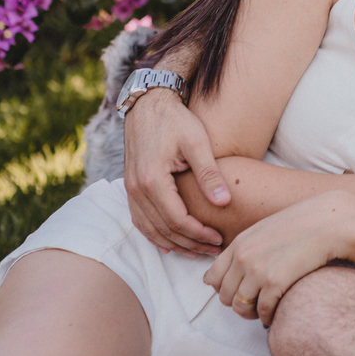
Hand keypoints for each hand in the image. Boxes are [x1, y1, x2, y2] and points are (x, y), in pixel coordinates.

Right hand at [124, 88, 230, 255]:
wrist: (149, 104)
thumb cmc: (176, 120)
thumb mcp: (197, 142)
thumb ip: (209, 173)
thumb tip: (224, 203)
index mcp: (152, 180)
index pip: (177, 220)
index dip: (199, 234)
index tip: (219, 239)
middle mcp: (136, 189)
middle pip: (163, 230)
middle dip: (190, 244)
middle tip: (214, 250)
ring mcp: (130, 190)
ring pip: (150, 229)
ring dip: (174, 244)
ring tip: (198, 250)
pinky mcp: (131, 187)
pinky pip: (140, 220)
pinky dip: (156, 235)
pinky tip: (172, 242)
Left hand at [203, 190, 354, 325]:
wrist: (331, 222)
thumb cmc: (304, 225)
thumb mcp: (268, 229)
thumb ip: (249, 247)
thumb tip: (238, 267)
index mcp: (240, 243)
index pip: (213, 277)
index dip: (224, 289)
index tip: (239, 291)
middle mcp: (243, 257)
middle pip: (225, 296)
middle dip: (238, 304)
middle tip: (253, 304)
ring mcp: (258, 270)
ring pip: (240, 307)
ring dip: (252, 314)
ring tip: (263, 311)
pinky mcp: (276, 282)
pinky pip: (262, 310)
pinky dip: (268, 316)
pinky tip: (275, 313)